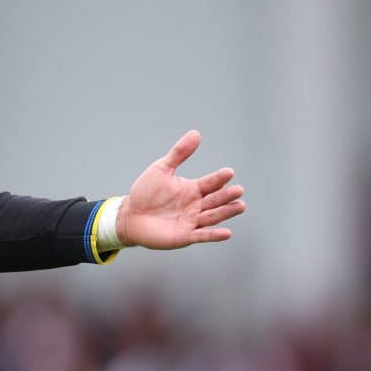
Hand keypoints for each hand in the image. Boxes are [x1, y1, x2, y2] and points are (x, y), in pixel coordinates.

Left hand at [116, 130, 245, 249]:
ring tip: (240, 206)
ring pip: (212, 216)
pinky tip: (227, 232)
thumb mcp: (161, 169)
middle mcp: (196, 205)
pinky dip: (214, 235)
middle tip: (238, 190)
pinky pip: (202, 235)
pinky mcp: (185, 236)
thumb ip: (179, 153)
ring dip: (226, 212)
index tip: (228, 172)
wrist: (130, 215)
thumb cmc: (145, 192)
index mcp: (192, 189)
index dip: (218, 178)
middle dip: (226, 195)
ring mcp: (192, 221)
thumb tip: (196, 133)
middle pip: (215, 200)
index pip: (210, 183)